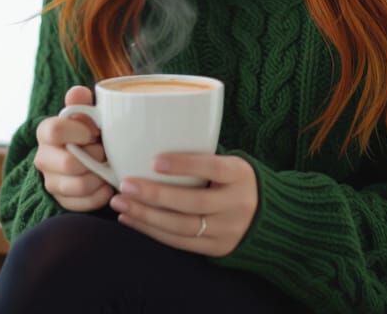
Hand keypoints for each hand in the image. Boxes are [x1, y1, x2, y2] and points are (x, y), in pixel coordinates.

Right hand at [33, 85, 114, 211]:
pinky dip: (101, 195)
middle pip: (69, 162)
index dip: (80, 131)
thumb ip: (81, 103)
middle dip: (95, 157)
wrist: (84, 156)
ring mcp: (51, 182)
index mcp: (46, 131)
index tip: (95, 131)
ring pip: (79, 185)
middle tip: (105, 151)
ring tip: (107, 168)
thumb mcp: (85, 114)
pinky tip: (107, 184)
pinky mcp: (62, 201)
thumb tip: (78, 93)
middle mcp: (43, 158)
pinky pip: (84, 204)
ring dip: (100, 177)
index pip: (55, 130)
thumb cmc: (87, 130)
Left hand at [109, 154, 257, 257]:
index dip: (184, 165)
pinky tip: (131, 219)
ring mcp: (227, 230)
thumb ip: (202, 156)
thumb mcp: (229, 163)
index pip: (212, 167)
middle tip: (126, 185)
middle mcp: (236, 204)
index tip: (155, 160)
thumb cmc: (234, 181)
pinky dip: (152, 231)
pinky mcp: (216, 248)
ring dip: (146, 216)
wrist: (266, 216)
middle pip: (192, 202)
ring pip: (182, 226)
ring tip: (121, 204)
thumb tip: (155, 138)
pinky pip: (179, 242)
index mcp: (240, 175)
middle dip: (155, 195)